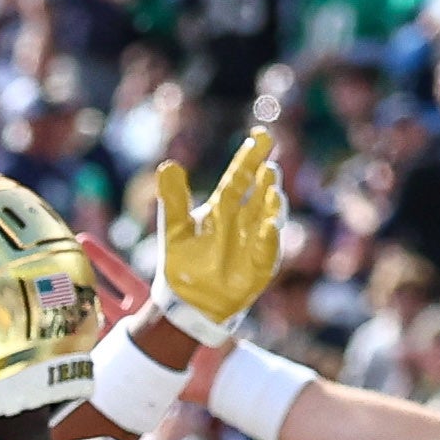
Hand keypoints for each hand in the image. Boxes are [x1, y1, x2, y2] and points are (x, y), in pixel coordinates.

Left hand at [147, 132, 286, 337]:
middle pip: (258, 194)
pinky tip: (269, 226)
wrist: (187, 303)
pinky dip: (268, 239)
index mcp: (223, 208)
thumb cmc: (183, 264)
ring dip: (272, 204)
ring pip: (268, 217)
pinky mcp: (259, 267)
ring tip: (272, 189)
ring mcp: (254, 242)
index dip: (249, 157)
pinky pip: (266, 251)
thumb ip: (173, 199)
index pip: (239, 177)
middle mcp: (243, 221)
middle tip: (268, 165)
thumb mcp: (175, 229)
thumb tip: (167, 164)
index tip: (260, 136)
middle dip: (265, 179)